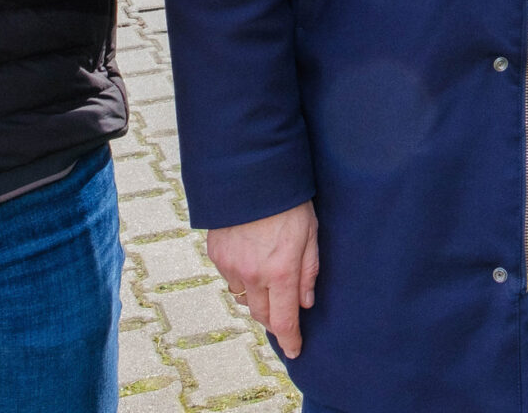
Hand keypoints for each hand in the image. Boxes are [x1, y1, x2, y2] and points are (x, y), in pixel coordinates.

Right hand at [210, 202, 318, 359]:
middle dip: (274, 321)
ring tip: (269, 282)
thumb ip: (308, 271)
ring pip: (244, 298)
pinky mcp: (217, 255)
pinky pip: (231, 279)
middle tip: (284, 318)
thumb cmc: (287, 202)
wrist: (249, 176)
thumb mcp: (310, 234)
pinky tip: (252, 260)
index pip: (285, 320)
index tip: (294, 351)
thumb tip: (306, 303)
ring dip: (257, 299)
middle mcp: (254, 275)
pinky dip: (242, 278)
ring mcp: (232, 266)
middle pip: (262, 315)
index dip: (290, 339)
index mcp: (281, 271)